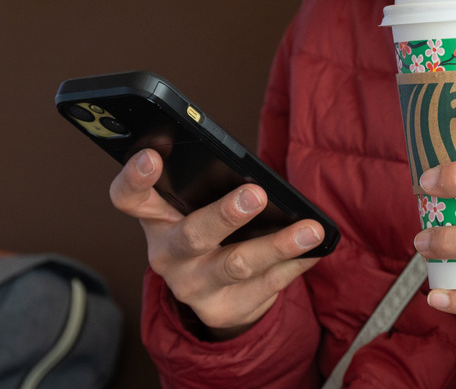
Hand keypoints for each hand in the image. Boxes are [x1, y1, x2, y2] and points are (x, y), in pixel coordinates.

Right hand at [110, 149, 322, 338]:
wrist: (218, 295)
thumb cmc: (211, 233)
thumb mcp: (197, 210)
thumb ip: (211, 189)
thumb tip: (259, 177)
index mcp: (156, 220)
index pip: (129, 198)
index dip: (135, 178)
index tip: (152, 155)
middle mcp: (168, 256)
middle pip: (193, 235)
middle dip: (225, 214)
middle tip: (256, 194)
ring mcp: (194, 287)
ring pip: (237, 265)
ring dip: (277, 245)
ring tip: (310, 229)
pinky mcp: (225, 310)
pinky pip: (267, 285)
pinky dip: (296, 264)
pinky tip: (316, 250)